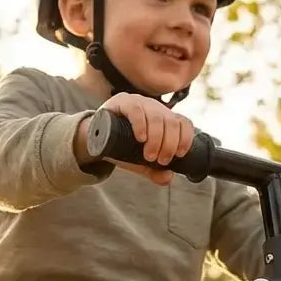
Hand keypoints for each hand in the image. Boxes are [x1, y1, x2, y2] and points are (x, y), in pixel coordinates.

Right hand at [75, 93, 194, 185]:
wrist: (95, 139)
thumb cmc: (122, 147)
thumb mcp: (140, 162)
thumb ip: (154, 171)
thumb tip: (168, 178)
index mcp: (164, 119)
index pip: (183, 123)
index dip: (185, 138)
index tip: (179, 154)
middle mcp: (155, 108)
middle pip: (171, 121)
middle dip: (169, 144)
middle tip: (160, 160)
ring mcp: (139, 103)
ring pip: (156, 117)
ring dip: (157, 139)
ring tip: (149, 156)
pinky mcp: (122, 102)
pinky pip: (136, 110)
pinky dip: (141, 125)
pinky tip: (140, 139)